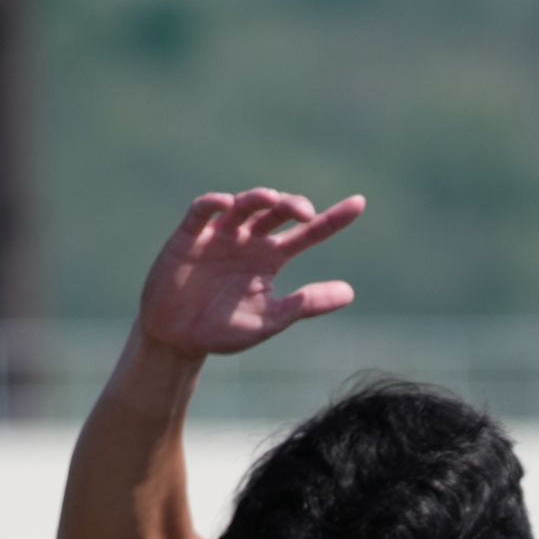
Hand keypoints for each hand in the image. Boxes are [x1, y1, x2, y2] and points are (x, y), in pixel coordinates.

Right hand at [133, 189, 365, 360]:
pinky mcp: (189, 237)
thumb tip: (351, 292)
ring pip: (243, 205)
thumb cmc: (224, 329)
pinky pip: (201, 212)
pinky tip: (228, 204)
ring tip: (273, 201)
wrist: (178, 339)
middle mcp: (249, 240)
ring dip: (259, 198)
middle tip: (306, 213)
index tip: (360, 204)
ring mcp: (220, 235)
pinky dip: (213, 204)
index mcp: (271, 258)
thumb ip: (306, 305)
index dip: (333, 219)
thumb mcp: (271, 320)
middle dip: (292, 205)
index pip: (308, 233)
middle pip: (277, 212)